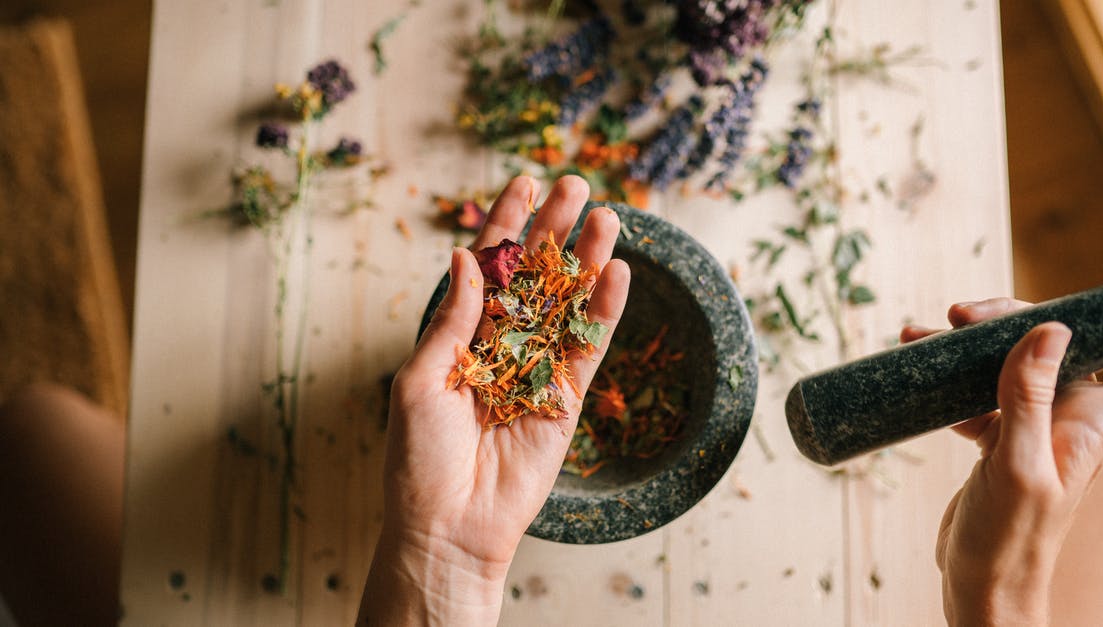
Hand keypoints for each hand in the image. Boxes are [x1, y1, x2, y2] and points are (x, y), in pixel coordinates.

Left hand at [357, 175, 629, 625]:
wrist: (449, 525)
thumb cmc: (418, 458)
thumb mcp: (419, 379)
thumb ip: (451, 320)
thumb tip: (468, 259)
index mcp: (458, 335)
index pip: (486, 267)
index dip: (505, 224)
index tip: (524, 182)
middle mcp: (500, 344)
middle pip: (534, 275)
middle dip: (553, 230)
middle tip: (575, 184)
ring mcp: (536, 369)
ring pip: (568, 303)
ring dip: (587, 261)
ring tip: (607, 217)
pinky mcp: (566, 398)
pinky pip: (588, 348)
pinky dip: (604, 312)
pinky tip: (617, 273)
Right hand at [901, 272, 1102, 625]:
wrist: (982, 584)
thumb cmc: (1010, 539)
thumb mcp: (1017, 465)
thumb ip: (1030, 397)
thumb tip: (1050, 329)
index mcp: (1098, 423)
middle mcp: (1074, 420)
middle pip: (1067, 344)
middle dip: (1021, 316)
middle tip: (966, 314)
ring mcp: (1036, 427)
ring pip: (1018, 361)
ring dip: (976, 342)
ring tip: (927, 333)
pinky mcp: (1000, 440)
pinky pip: (984, 389)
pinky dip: (955, 375)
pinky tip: (925, 374)